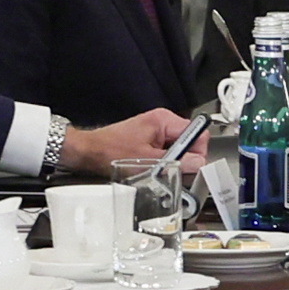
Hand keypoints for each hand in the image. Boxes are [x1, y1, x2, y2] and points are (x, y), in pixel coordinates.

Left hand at [63, 109, 190, 174]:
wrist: (90, 152)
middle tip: (170, 169)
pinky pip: (168, 151)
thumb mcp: (149, 160)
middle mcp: (162, 122)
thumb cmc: (111, 150)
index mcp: (164, 120)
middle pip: (190, 142)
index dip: (197, 152)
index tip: (190, 166)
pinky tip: (152, 167)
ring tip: (156, 168)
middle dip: (184, 158)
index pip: (198, 133)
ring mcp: (157, 131)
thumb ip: (177, 162)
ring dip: (172, 161)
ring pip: (179, 149)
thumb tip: (198, 163)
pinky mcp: (151, 140)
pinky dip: (164, 161)